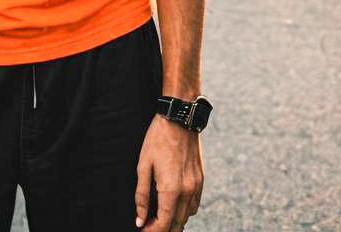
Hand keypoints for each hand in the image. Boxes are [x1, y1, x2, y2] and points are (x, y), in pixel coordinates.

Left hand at [134, 115, 203, 231]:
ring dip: (174, 222)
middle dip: (162, 230)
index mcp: (170, 189)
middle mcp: (187, 191)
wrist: (179, 119)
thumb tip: (140, 219)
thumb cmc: (158, 139)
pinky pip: (195, 206)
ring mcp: (196, 186)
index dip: (152, 231)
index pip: (163, 224)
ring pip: (187, 217)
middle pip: (177, 225)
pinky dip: (185, 211)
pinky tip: (174, 206)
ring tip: (159, 218)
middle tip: (149, 225)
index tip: (143, 230)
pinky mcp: (201, 180)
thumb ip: (141, 195)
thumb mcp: (143, 165)